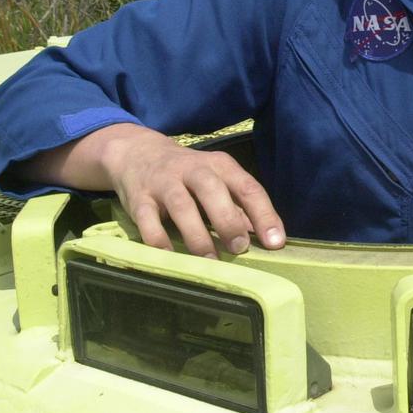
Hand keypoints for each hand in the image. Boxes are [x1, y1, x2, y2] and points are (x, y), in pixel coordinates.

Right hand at [24, 123, 284, 256]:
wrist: (137, 153)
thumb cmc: (188, 174)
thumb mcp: (217, 180)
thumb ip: (240, 206)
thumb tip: (268, 238)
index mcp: (220, 165)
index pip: (247, 187)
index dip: (264, 214)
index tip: (275, 242)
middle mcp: (192, 169)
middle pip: (212, 190)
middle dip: (228, 220)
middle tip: (239, 248)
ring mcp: (163, 182)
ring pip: (181, 205)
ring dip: (197, 234)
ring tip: (210, 260)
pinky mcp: (138, 198)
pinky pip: (147, 221)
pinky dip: (159, 240)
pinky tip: (171, 258)